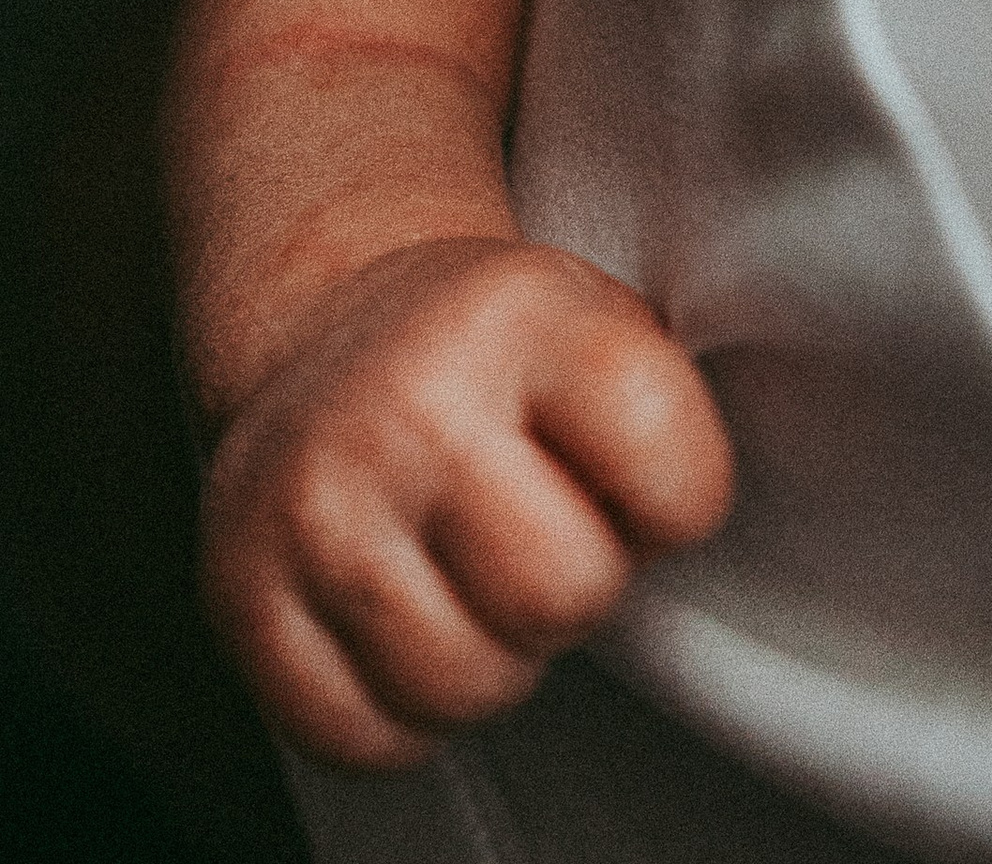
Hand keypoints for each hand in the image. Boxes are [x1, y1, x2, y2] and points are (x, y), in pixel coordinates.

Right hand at [199, 237, 733, 771]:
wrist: (329, 330)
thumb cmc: (498, 356)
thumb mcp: (599, 320)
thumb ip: (660, 414)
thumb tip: (682, 536)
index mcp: (524, 320)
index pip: (669, 464)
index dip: (681, 501)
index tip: (644, 484)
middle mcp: (412, 404)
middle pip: (561, 594)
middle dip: (579, 590)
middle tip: (549, 542)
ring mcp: (316, 501)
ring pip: (462, 686)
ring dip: (493, 662)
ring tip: (477, 584)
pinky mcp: (241, 591)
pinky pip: (361, 738)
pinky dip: (402, 715)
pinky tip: (408, 628)